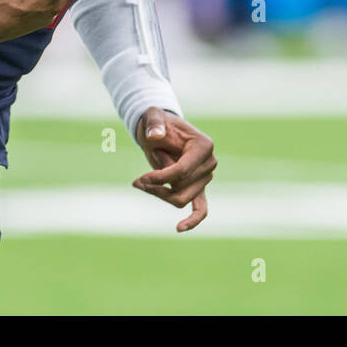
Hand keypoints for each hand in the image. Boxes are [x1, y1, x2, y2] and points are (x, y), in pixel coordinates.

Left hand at [132, 107, 215, 231]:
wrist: (160, 130)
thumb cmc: (157, 123)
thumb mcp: (152, 118)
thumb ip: (154, 124)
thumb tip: (155, 136)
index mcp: (204, 146)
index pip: (183, 171)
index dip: (160, 178)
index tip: (140, 180)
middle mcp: (209, 163)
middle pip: (182, 187)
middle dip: (157, 185)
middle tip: (137, 180)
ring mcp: (205, 177)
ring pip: (182, 198)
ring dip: (160, 195)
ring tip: (141, 184)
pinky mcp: (198, 187)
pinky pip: (201, 208)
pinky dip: (193, 219)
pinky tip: (180, 228)